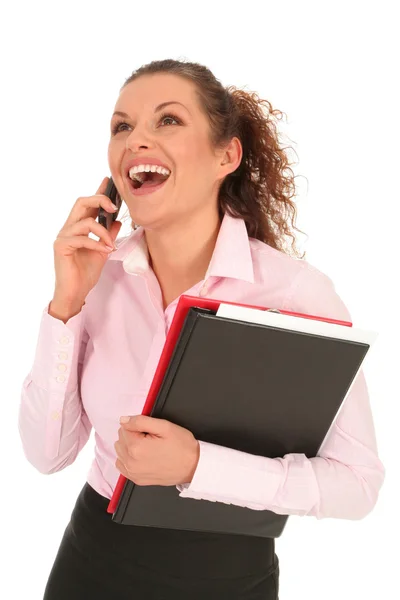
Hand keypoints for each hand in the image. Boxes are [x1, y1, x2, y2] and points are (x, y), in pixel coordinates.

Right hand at [52, 177, 121, 308]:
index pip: (87, 204)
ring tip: (111, 245)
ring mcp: (63, 236)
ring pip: (85, 221)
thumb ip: (109, 236)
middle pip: (81, 202)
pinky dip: (97, 244)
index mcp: (78, 227)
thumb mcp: (103, 251)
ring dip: (103, 232)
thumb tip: (117, 221)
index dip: (98, 191)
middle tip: (114, 206)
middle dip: (99, 199)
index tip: (108, 181)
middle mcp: (68, 228)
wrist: (75, 293)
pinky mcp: (61, 246)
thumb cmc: (85, 274)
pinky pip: (82, 238)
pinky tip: (105, 251)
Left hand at [114, 415, 199, 485]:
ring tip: (148, 447)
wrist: (193, 467)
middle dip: (133, 435)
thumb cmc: (182, 446)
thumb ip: (141, 421)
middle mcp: (131, 462)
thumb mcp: (164, 426)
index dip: (138, 426)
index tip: (150, 431)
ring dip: (130, 446)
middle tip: (151, 438)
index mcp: (136, 447)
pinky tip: (142, 456)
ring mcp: (133, 473)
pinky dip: (128, 458)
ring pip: (120, 451)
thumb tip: (124, 420)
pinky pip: (122, 465)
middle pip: (120, 439)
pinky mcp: (136, 479)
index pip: (124, 427)